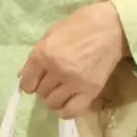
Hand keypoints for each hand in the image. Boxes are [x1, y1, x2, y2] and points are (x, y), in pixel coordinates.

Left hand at [20, 1, 128, 118]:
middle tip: (50, 83)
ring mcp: (74, 82)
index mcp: (43, 54)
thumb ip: (37, 56)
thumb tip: (23, 75)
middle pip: (41, 92)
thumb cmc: (80, 25)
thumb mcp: (51, 34)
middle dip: (42, 89)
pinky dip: (66, 111)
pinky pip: (72, 111)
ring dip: (53, 99)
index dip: (28, 84)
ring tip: (59, 92)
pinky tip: (65, 105)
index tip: (34, 82)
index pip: (27, 82)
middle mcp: (56, 70)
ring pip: (53, 103)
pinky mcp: (91, 90)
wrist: (112, 27)